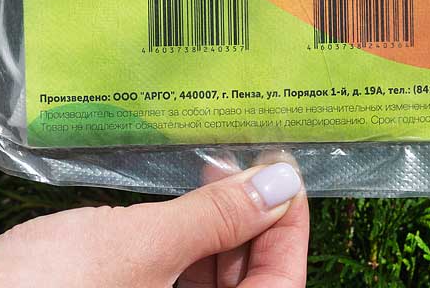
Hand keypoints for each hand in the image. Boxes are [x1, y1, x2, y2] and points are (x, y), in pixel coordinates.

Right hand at [0, 160, 307, 287]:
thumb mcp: (140, 248)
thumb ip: (216, 218)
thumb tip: (280, 184)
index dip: (289, 233)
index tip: (283, 176)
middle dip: (249, 231)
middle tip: (235, 168)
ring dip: (213, 242)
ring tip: (200, 182)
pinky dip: (177, 260)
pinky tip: (166, 216)